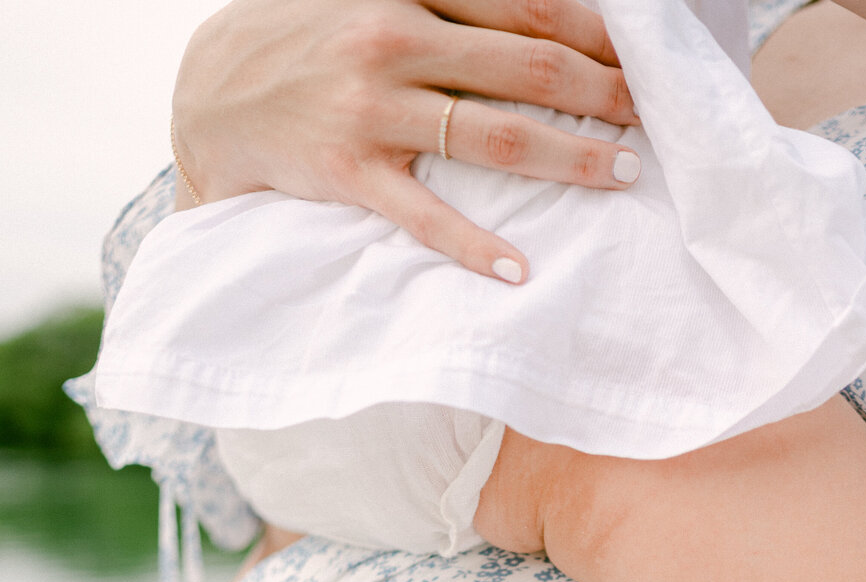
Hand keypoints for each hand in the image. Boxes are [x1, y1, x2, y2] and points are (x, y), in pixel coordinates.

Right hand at [172, 0, 639, 281]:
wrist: (212, 90)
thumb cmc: (313, 41)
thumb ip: (452, 6)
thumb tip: (543, 19)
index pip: (527, 5)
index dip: (596, 32)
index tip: (644, 57)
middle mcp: (396, 39)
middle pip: (527, 67)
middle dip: (601, 93)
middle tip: (652, 119)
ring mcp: (372, 109)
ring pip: (492, 137)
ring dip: (567, 157)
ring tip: (621, 176)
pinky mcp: (348, 171)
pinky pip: (424, 216)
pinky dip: (475, 247)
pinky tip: (520, 271)